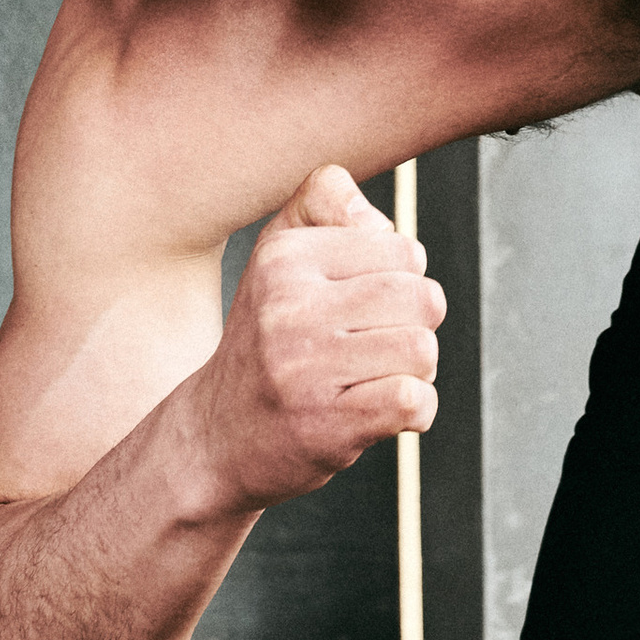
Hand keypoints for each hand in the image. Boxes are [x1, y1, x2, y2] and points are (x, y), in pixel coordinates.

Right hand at [192, 166, 444, 515]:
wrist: (216, 437)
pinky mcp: (326, 425)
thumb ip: (324, 202)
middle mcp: (288, 308)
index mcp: (285, 258)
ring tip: (374, 379)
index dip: (402, 282)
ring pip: (423, 349)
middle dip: (416, 327)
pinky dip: (415, 412)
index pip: (403, 251)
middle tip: (377, 348)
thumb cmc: (267, 340)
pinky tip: (380, 415)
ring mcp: (305, 369)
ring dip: (416, 372)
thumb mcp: (278, 256)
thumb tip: (381, 222)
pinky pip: (414, 400)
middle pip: (423, 298)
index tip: (365, 308)